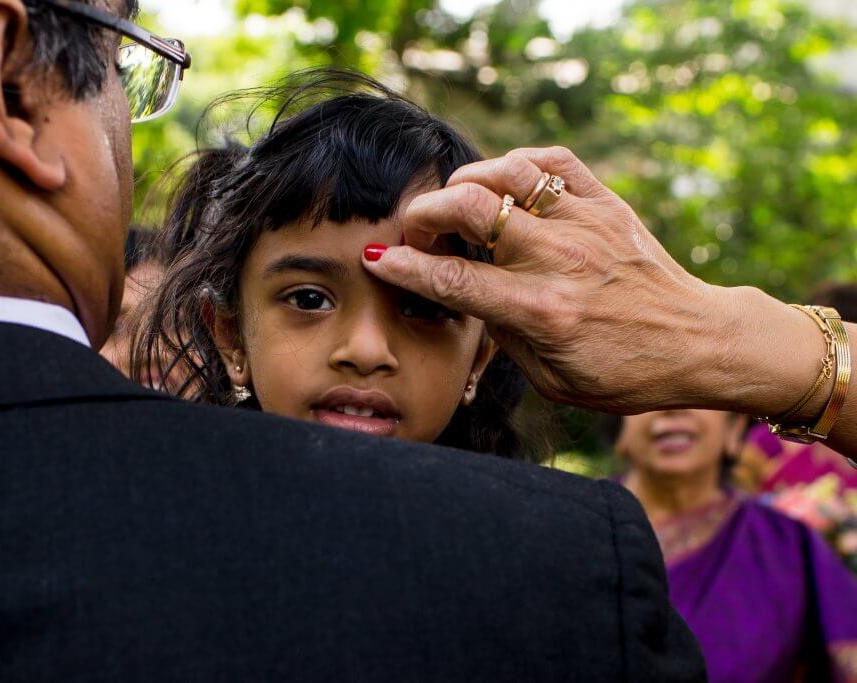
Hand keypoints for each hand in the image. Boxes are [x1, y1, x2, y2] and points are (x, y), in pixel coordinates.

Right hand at [362, 146, 800, 414]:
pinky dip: (518, 164)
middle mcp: (558, 259)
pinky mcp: (607, 204)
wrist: (698, 342)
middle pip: (471, 208)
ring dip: (468, 181)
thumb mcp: (550, 377)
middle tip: (418, 230)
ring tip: (458, 203)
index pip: (453, 281)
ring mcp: (585, 224)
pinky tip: (505, 184)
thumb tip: (466, 294)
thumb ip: (502, 334)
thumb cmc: (622, 372)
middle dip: (426, 213)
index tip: (379, 258)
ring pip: (509, 172)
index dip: (405, 266)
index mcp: (540, 311)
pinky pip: (554, 161)